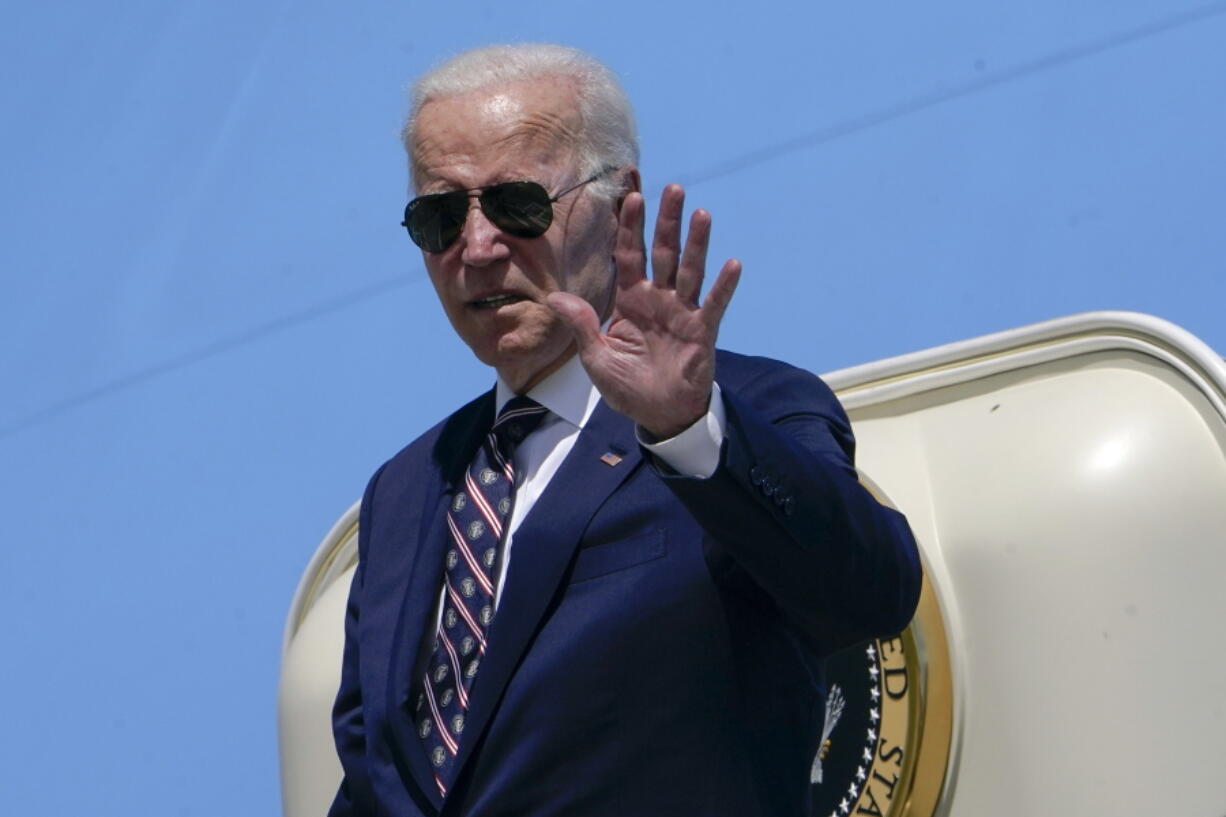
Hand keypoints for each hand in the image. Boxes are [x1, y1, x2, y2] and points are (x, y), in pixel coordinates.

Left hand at [547, 184, 741, 438]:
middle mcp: (659, 298)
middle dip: (667, 222)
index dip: (631, 227)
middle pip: (664, 252)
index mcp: (631, 300)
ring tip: (701, 214)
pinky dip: (723, 286)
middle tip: (673, 188)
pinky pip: (714, 305)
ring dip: (697, 243)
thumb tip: (552, 298)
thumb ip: (581, 324)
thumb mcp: (596, 357)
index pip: (630, 255)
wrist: (658, 414)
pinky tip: (732, 264)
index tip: (632, 196)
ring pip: (691, 271)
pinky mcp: (702, 331)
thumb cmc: (627, 386)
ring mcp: (683, 312)